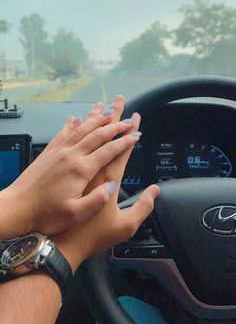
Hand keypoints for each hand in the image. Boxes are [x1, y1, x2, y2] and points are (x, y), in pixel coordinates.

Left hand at [0, 104, 137, 239]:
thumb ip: (96, 199)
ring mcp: (59, 151)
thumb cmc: (45, 214)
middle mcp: (71, 155)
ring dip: (96, 118)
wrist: (17, 208)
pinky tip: (75, 118)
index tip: (136, 135)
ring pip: (82, 128)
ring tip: (107, 109)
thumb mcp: (75, 213)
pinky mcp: (48, 152)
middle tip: (127, 119)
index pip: (109, 150)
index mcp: (81, 169)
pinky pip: (63, 132)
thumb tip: (112, 185)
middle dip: (115, 125)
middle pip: (98, 134)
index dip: (125, 141)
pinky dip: (72, 123)